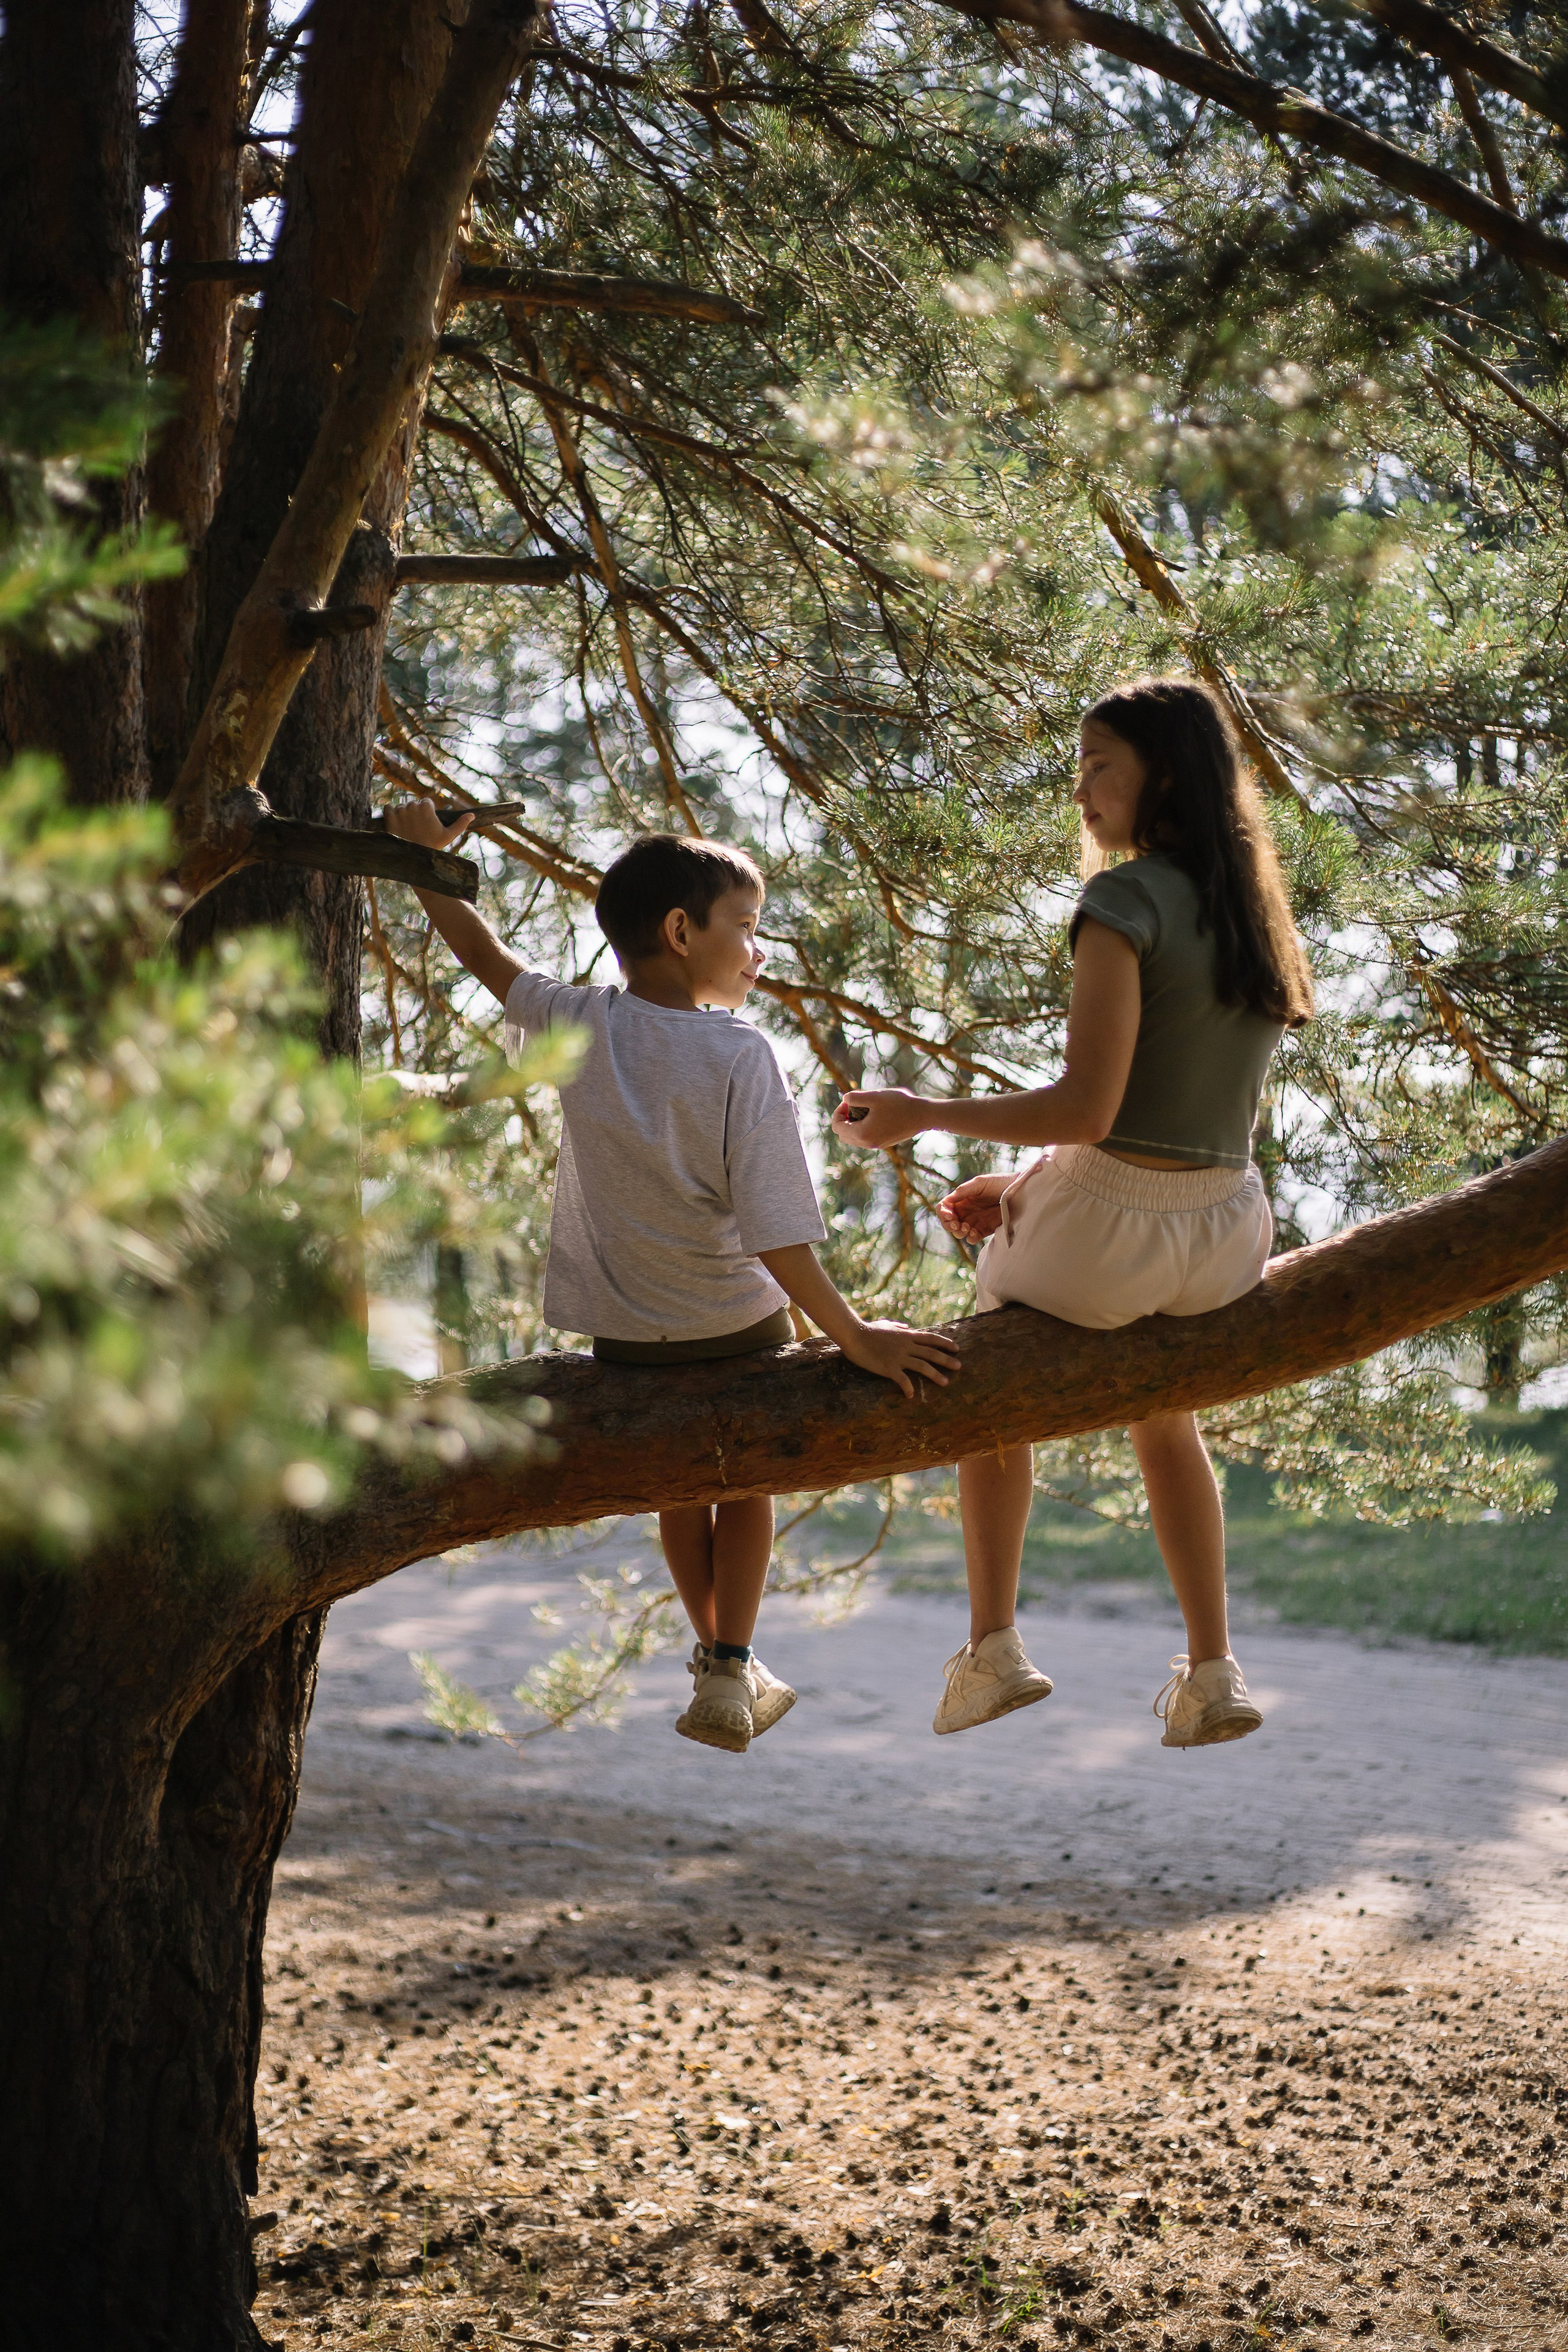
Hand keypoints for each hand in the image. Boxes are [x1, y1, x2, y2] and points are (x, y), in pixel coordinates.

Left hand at [384, 799, 472, 849]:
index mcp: (426, 807)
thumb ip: (461, 823)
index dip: (427, 812)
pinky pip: (387, 808)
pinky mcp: (389, 818)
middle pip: (412, 805)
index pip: (425, 803)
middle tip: (417, 828)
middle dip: (414, 814)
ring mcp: (399, 812)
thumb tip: (472, 815)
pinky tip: (395, 822)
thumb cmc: (434, 846)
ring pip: (400, 807)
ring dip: (402, 814)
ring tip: (407, 828)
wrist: (415, 859)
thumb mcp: (449, 835)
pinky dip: (390, 813)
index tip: (426, 823)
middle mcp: (412, 806)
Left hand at [831, 1086, 925, 1148]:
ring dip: (852, 1125)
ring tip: (861, 1110)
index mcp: (862, 1134)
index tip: (848, 1102)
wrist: (923, 1115)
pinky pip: (865, 1139)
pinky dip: (862, 1129)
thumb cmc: (899, 1104)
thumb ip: (854, 1097)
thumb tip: (845, 1100)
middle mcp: (868, 1143)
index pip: (837, 1127)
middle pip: (843, 1136)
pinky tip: (871, 1116)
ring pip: (854, 1139)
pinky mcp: (884, 1143)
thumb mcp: (874, 1096)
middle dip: (843, 1120)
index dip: (838, 1112)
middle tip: (852, 1106)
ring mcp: (877, 1145)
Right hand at [839, 1318, 960, 1398]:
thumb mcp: (886, 1324)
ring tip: (946, 1382)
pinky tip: (911, 1396)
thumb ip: (898, 1326)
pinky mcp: (889, 1367)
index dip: (945, 1343)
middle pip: (931, 1353)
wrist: (854, 1334)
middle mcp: (906, 1346)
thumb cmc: (868, 1329)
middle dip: (947, 1360)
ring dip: (935, 1374)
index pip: (930, 1338)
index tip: (957, 1348)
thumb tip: (908, 1327)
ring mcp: (898, 1357)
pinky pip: (902, 1380)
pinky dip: (908, 1388)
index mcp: (906, 1336)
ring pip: (922, 1366)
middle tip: (959, 1366)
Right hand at [937, 1173, 1010, 1243]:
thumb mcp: (980, 1183)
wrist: (1019, 1191)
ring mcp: (974, 1221)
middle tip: (956, 1224)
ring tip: (966, 1228)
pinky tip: (974, 1234)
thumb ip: (964, 1190)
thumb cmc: (999, 1182)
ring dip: (959, 1233)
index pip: (944, 1208)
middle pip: (948, 1222)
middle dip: (949, 1225)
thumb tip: (949, 1199)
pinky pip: (972, 1238)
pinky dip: (970, 1238)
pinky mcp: (985, 1229)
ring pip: (959, 1232)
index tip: (950, 1216)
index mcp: (961, 1199)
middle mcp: (965, 1211)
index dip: (942, 1213)